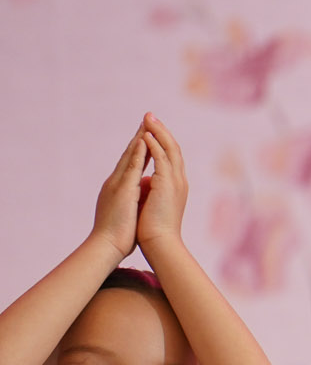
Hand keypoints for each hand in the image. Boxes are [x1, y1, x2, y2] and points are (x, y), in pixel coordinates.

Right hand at [91, 124, 147, 258]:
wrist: (108, 245)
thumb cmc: (120, 232)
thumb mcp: (130, 208)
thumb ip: (136, 194)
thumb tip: (146, 186)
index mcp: (122, 186)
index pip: (133, 162)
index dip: (141, 147)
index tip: (149, 133)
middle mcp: (118, 181)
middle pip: (130, 154)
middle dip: (140, 136)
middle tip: (148, 118)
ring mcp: (118, 184)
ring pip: (130, 157)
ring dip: (139, 139)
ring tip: (147, 123)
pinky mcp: (122, 190)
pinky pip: (131, 168)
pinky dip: (137, 154)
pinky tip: (143, 141)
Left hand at [135, 114, 189, 250]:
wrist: (159, 242)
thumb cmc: (152, 227)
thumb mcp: (151, 202)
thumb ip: (151, 188)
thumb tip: (147, 181)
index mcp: (173, 185)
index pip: (168, 157)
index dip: (160, 140)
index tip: (150, 128)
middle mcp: (177, 180)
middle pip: (172, 148)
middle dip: (161, 130)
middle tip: (150, 115)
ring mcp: (174, 182)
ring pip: (168, 150)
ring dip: (158, 132)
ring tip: (148, 118)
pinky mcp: (167, 184)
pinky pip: (161, 159)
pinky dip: (155, 145)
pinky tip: (146, 135)